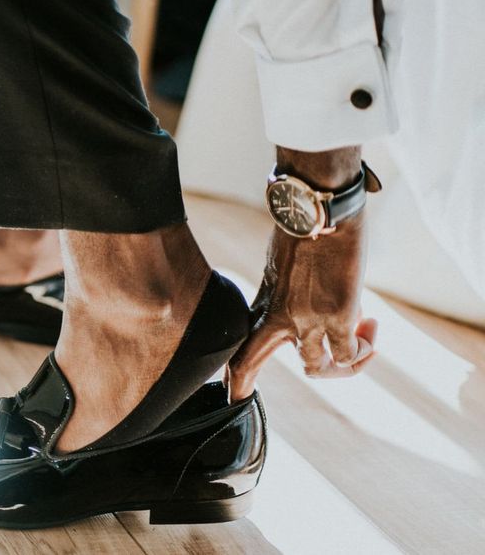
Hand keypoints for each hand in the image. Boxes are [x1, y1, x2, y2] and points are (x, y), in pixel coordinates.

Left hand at [227, 147, 377, 400]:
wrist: (319, 207)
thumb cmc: (304, 227)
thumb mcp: (284, 265)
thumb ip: (290, 292)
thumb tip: (311, 304)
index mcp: (263, 305)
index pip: (238, 355)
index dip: (234, 382)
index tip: (234, 399)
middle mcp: (279, 319)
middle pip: (277, 368)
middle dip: (311, 371)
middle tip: (347, 349)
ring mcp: (306, 321)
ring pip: (322, 368)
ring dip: (349, 360)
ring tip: (366, 334)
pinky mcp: (336, 317)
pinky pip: (352, 354)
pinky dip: (365, 349)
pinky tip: (371, 327)